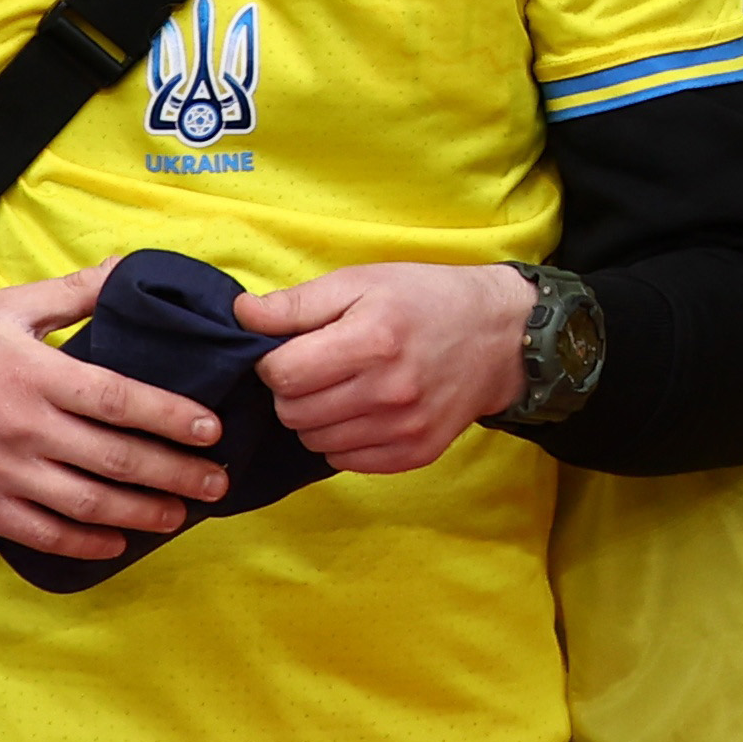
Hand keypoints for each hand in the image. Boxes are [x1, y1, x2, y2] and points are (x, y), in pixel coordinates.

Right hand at [0, 272, 230, 558]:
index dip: (171, 417)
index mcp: (36, 375)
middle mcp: (22, 428)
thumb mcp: (10, 306)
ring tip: (180, 515)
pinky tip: (118, 542)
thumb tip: (133, 268)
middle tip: (218, 482)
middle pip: (114, 459)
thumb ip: (77, 292)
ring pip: (85, 503)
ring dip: (141, 513)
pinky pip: (40, 533)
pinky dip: (85, 543)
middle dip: (175, 473)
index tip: (214, 430)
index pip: (119, 400)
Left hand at [239, 258, 535, 474]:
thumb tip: (241, 315)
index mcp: (373, 340)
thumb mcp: (363, 281)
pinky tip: (362, 411)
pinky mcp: (415, 453)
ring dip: (315, 416)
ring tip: (342, 388)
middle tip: (320, 367)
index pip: (282, 374)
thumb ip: (298, 303)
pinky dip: (341, 439)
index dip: (274, 361)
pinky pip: (343, 460)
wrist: (501, 335)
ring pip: (313, 441)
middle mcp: (389, 391)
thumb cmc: (426, 299)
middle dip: (292, 390)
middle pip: (293, 412)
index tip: (294, 349)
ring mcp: (404, 428)